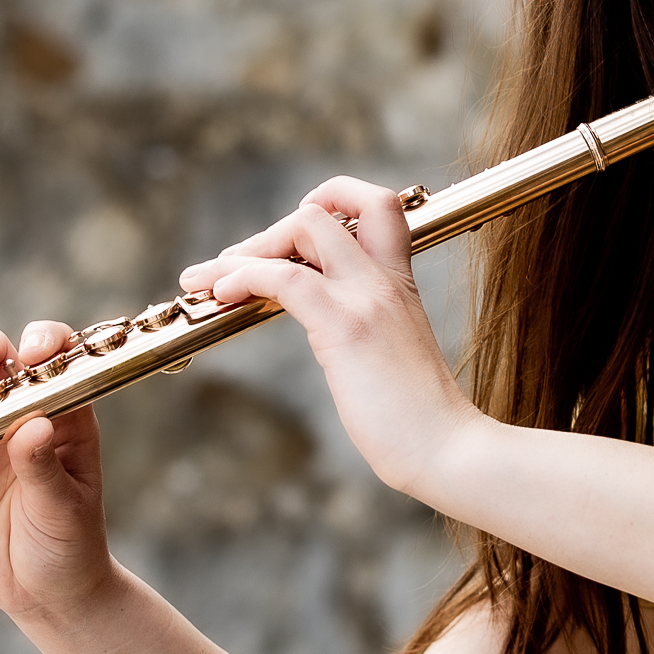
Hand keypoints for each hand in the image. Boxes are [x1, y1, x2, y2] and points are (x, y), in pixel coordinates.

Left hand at [177, 176, 484, 492]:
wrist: (448, 450)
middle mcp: (383, 280)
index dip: (329, 202)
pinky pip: (284, 277)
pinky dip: (243, 277)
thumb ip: (368, 332)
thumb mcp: (394, 356)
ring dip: (243, 252)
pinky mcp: (345, 326)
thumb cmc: (419, 419)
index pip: (375, 204)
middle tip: (232, 266)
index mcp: (398, 284)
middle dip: (269, 232)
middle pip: (326, 209)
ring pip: (301, 228)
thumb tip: (338, 341)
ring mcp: (366, 298)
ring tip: (205, 279)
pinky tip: (223, 295)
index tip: (290, 238)